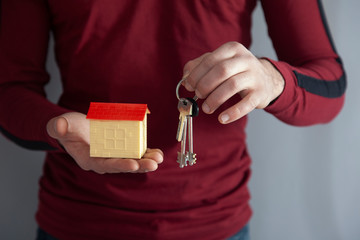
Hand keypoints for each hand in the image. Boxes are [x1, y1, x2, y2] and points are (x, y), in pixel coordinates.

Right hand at [46, 112, 163, 173]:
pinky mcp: (122, 149)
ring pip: (132, 161)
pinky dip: (147, 153)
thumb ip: (59, 127)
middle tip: (153, 164)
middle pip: (123, 165)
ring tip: (159, 158)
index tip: (132, 165)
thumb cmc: (68, 128)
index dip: (119, 165)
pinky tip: (158, 153)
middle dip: (139, 165)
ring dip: (146, 161)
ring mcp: (114, 155)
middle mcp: (104, 161)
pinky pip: (136, 153)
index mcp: (89, 159)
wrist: (76, 127)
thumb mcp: (61, 125)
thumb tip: (59, 126)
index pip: (105, 165)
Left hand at [182, 41, 284, 123]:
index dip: (196, 74)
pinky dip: (232, 113)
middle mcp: (245, 60)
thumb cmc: (236, 71)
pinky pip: (246, 104)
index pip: (210, 60)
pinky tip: (222, 119)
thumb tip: (185, 78)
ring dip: (215, 99)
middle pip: (221, 71)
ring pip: (232, 85)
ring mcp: (254, 76)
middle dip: (205, 85)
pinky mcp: (260, 93)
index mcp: (232, 49)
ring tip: (206, 108)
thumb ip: (200, 66)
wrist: (266, 79)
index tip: (189, 86)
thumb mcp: (219, 63)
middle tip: (198, 95)